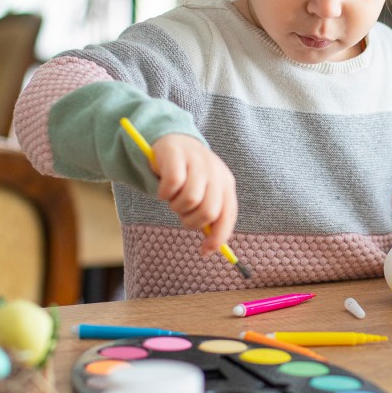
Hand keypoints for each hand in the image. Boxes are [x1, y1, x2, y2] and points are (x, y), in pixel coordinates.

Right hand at [150, 133, 239, 254]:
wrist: (172, 141)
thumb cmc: (189, 176)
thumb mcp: (205, 193)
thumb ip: (209, 216)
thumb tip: (209, 249)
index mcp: (226, 184)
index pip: (228, 216)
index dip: (217, 238)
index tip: (204, 251)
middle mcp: (216, 172)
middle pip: (208, 212)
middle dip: (191, 222)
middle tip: (182, 214)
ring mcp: (197, 162)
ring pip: (189, 200)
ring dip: (176, 207)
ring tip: (173, 198)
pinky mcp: (177, 156)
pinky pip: (172, 186)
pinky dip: (164, 193)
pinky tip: (163, 189)